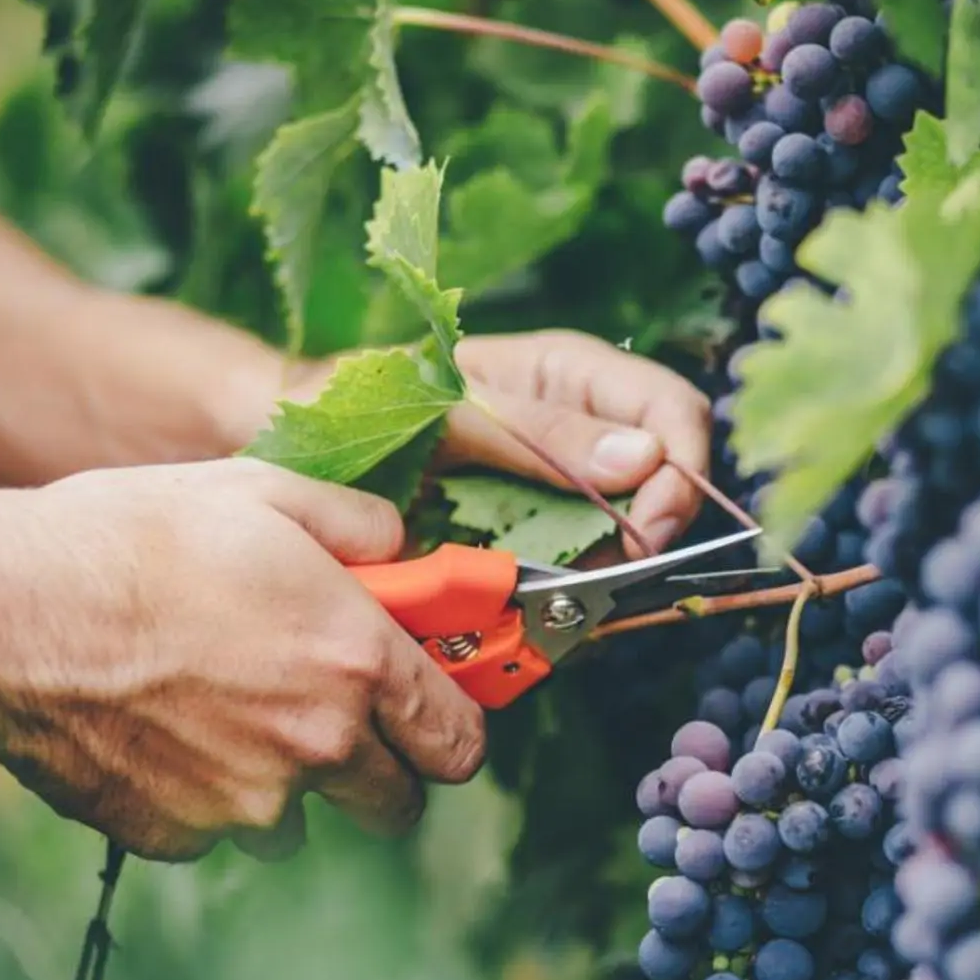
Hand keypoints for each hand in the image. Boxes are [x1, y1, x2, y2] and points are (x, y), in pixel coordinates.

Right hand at [0, 459, 485, 860]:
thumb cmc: (126, 541)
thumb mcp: (261, 491)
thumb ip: (360, 524)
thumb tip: (403, 546)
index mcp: (355, 659)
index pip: (460, 738)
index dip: (455, 726)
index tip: (437, 712)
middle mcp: (318, 744)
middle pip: (402, 803)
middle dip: (384, 766)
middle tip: (342, 717)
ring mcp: (249, 803)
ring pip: (310, 821)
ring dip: (293, 784)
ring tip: (232, 713)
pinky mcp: (181, 837)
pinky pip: (225, 832)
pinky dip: (214, 797)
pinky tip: (170, 734)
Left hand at [285, 331, 712, 559]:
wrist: (301, 450)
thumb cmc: (370, 404)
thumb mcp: (454, 409)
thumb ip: (543, 432)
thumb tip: (643, 458)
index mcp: (572, 377)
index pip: (672, 410)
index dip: (677, 470)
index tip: (646, 528)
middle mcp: (582, 433)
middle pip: (666, 482)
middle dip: (650, 531)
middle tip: (608, 569)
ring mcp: (561, 493)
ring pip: (628, 539)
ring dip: (606, 572)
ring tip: (558, 589)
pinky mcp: (535, 543)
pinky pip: (579, 575)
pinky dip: (567, 596)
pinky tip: (534, 602)